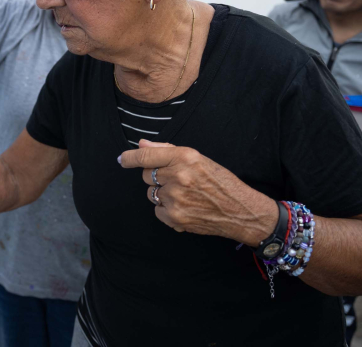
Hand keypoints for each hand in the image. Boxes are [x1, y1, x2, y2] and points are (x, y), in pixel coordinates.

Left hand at [118, 139, 277, 245]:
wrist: (240, 211)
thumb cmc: (220, 182)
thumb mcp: (198, 159)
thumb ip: (167, 150)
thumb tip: (141, 145)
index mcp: (185, 157)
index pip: (147, 156)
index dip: (130, 158)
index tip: (121, 159)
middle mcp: (178, 176)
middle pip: (147, 175)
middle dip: (157, 177)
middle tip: (177, 181)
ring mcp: (176, 198)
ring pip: (151, 193)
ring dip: (162, 194)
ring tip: (185, 195)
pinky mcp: (175, 217)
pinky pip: (157, 210)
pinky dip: (167, 210)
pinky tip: (185, 207)